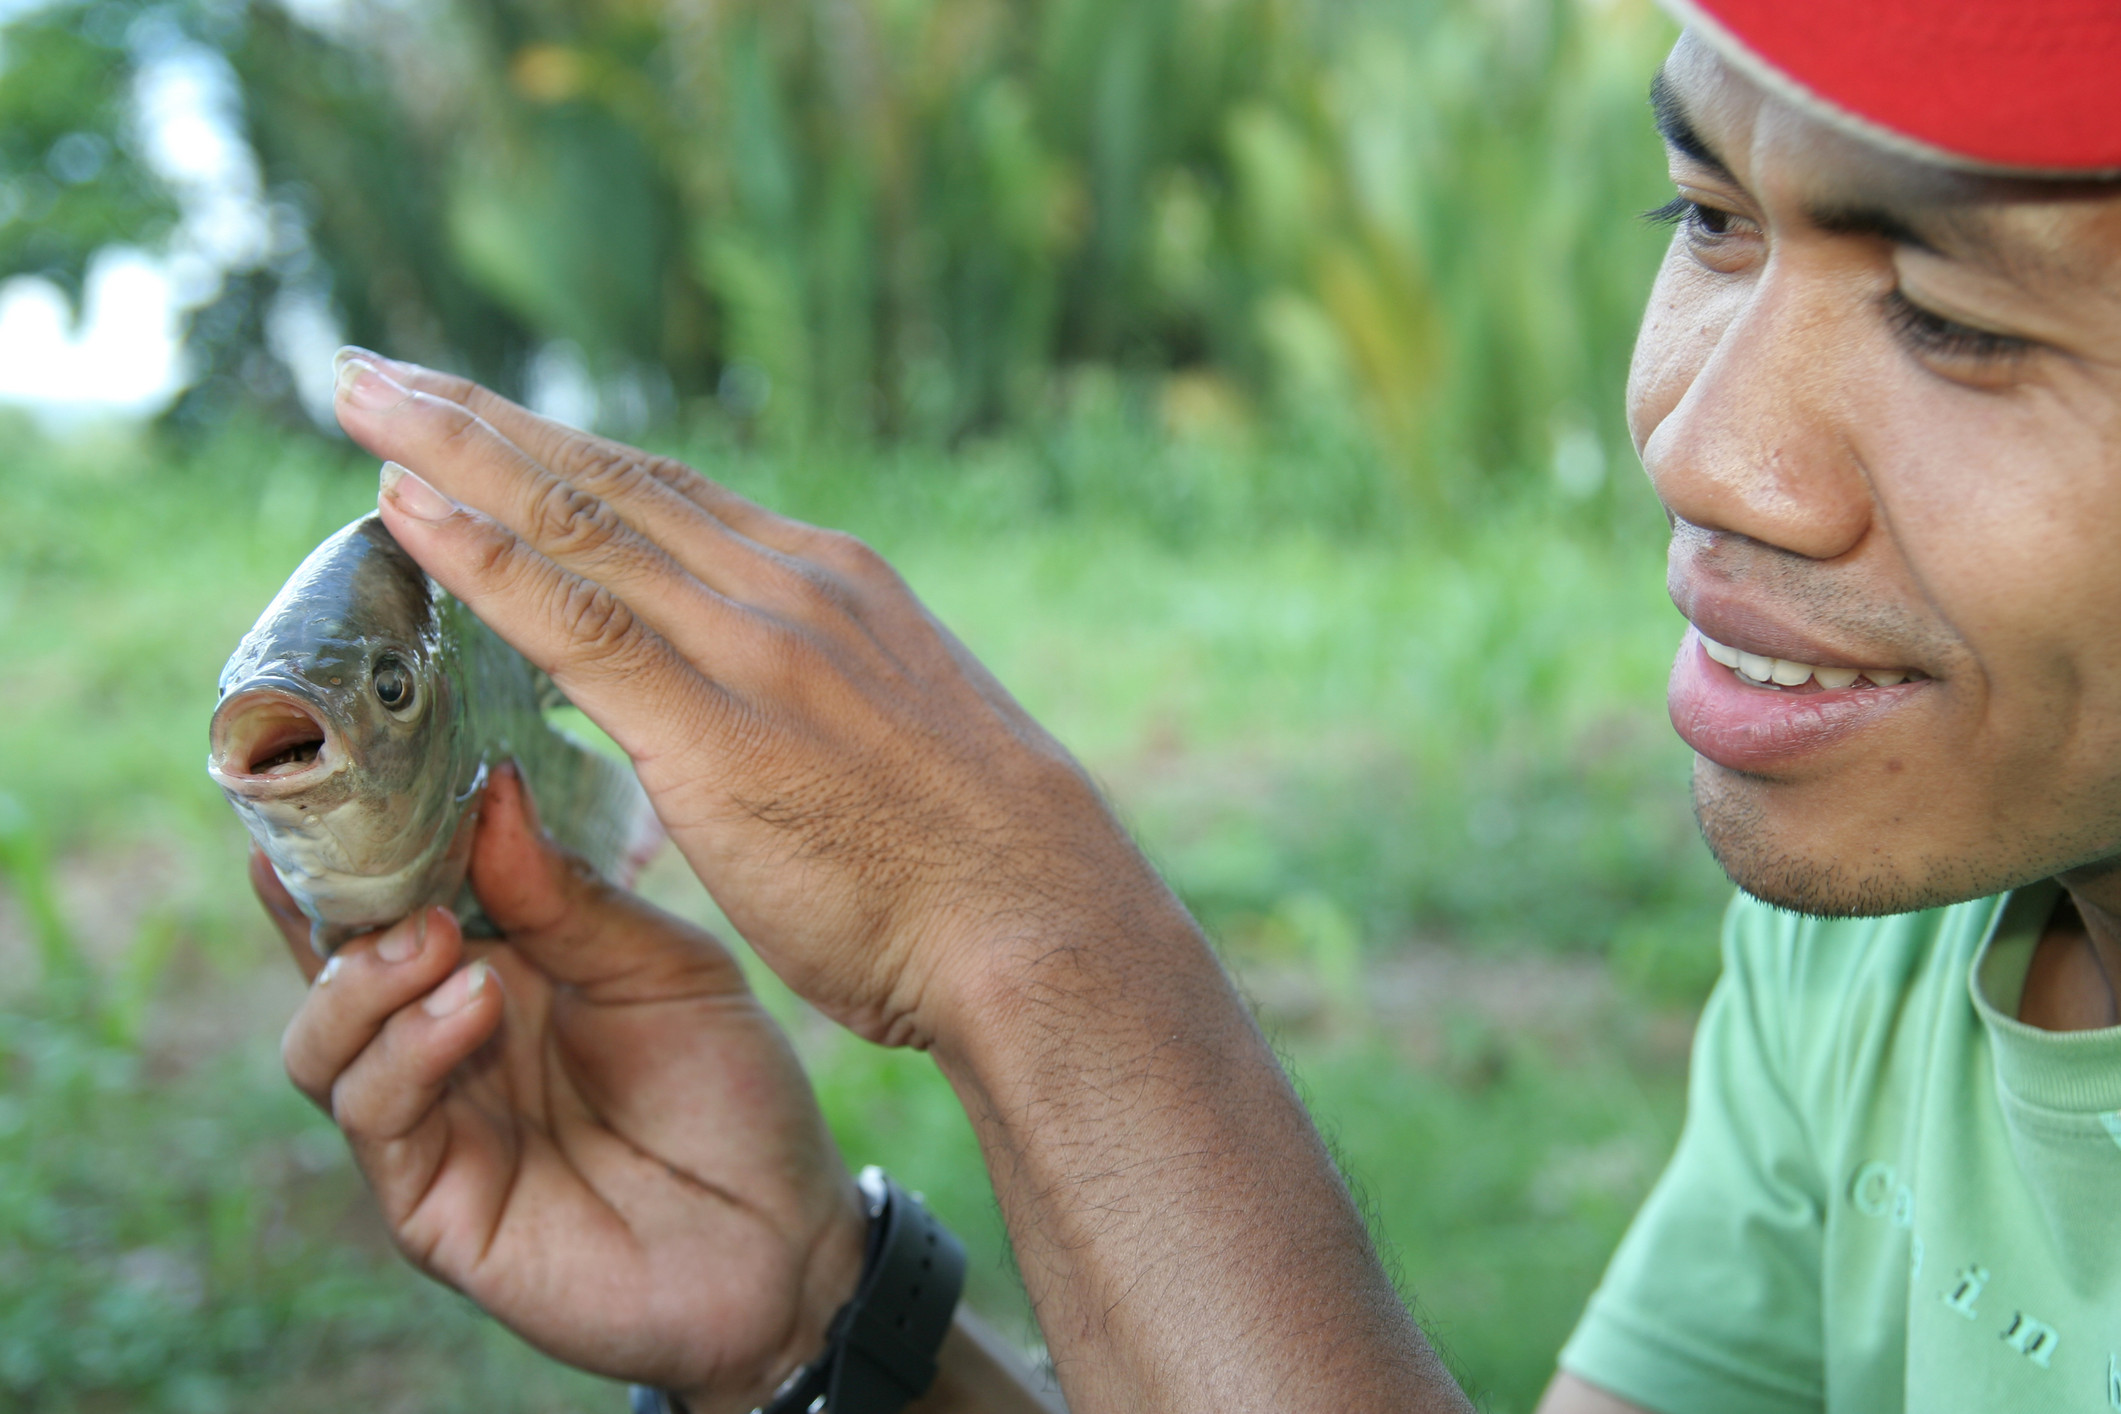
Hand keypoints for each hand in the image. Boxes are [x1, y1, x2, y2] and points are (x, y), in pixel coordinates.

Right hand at [263, 765, 866, 1412]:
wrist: (784, 1234)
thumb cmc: (730, 1090)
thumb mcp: (663, 965)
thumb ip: (569, 896)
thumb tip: (491, 790)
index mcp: (492, 964)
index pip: (389, 894)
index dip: (353, 836)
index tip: (341, 758)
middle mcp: (438, 1038)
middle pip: (326, 959)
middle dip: (325, 895)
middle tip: (358, 835)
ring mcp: (428, 1121)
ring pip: (322, 1041)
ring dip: (365, 977)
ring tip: (438, 935)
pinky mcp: (430, 1203)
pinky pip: (376, 1117)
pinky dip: (406, 1052)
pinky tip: (471, 1004)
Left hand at [331, 349, 1184, 1044]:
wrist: (1043, 923)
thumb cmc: (978, 867)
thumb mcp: (904, 743)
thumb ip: (821, 706)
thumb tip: (774, 723)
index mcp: (834, 588)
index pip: (668, 499)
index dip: (558, 455)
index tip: (478, 422)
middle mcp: (789, 588)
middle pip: (606, 481)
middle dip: (482, 420)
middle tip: (377, 371)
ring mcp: (754, 647)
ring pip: (576, 522)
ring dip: (455, 452)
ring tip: (360, 400)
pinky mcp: (715, 727)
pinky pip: (573, 617)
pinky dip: (482, 555)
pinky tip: (402, 509)